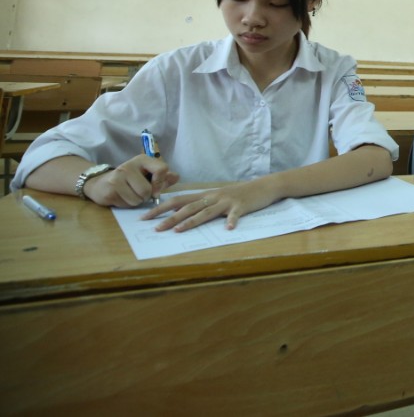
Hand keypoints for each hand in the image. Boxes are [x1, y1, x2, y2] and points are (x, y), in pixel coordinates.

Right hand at [84, 155, 178, 207]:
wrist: (101, 184)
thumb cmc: (130, 180)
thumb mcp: (147, 175)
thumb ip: (163, 177)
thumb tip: (176, 177)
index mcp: (142, 159)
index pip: (162, 169)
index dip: (161, 183)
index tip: (156, 189)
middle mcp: (129, 166)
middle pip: (148, 190)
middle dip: (146, 196)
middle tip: (139, 192)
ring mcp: (117, 178)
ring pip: (138, 199)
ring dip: (137, 201)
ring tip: (130, 194)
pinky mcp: (109, 190)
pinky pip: (127, 204)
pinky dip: (127, 204)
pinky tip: (121, 197)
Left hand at [145, 178, 279, 231]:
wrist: (264, 186)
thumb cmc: (240, 194)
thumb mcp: (218, 197)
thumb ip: (202, 204)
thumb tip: (181, 213)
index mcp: (205, 195)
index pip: (178, 200)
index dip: (161, 208)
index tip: (145, 217)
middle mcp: (213, 196)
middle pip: (188, 206)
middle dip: (170, 217)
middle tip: (155, 228)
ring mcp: (227, 201)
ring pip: (206, 211)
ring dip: (192, 221)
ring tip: (179, 230)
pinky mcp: (241, 206)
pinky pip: (235, 214)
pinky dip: (231, 220)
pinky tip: (228, 229)